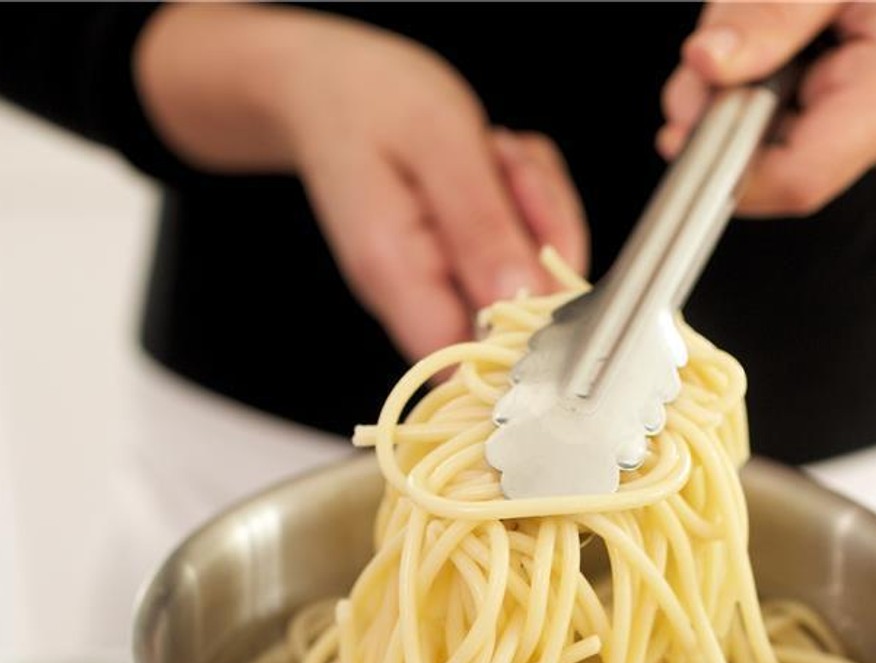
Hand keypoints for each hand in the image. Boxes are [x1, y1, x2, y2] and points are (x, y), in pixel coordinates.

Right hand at [136, 5, 587, 358]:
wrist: (332, 88)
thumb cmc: (372, 102)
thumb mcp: (439, 142)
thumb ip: (481, 226)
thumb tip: (524, 302)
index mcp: (397, 275)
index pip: (471, 361)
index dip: (526, 324)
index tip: (537, 246)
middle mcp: (419, 299)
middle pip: (525, 314)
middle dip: (543, 232)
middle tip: (501, 162)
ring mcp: (447, 290)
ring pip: (542, 279)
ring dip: (540, 207)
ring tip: (490, 154)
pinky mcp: (469, 274)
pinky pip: (537, 253)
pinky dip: (535, 202)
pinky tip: (495, 164)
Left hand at [658, 2, 875, 215]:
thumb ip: (771, 16)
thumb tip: (704, 64)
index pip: (798, 178)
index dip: (728, 168)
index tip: (680, 129)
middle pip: (773, 165)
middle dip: (721, 117)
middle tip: (708, 54)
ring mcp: (873, 139)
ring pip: (769, 148)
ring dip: (733, 98)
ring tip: (746, 31)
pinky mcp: (854, 132)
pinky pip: (784, 130)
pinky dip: (756, 92)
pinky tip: (768, 50)